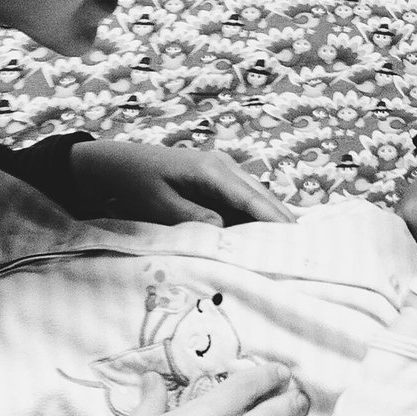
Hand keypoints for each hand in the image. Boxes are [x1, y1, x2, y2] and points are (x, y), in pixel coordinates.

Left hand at [71, 140, 294, 225]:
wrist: (114, 165)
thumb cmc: (134, 184)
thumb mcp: (160, 206)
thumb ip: (194, 219)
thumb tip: (227, 232)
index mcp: (211, 171)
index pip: (252, 199)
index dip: (274, 221)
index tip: (294, 242)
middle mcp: (224, 166)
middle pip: (262, 195)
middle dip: (281, 221)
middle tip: (303, 250)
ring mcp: (222, 169)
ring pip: (257, 196)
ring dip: (270, 218)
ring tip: (289, 246)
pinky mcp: (217, 178)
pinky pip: (244, 197)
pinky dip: (256, 215)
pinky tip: (264, 234)